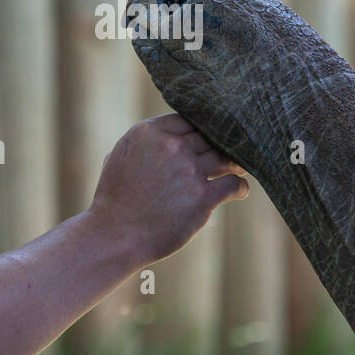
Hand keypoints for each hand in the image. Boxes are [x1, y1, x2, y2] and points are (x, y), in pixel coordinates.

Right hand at [89, 113, 248, 264]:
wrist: (114, 235)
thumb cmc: (113, 200)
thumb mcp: (118, 158)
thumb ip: (141, 145)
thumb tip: (155, 141)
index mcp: (149, 132)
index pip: (187, 119)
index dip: (200, 128)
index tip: (208, 136)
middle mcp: (171, 146)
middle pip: (208, 137)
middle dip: (219, 144)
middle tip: (231, 150)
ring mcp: (188, 171)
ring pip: (225, 157)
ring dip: (235, 162)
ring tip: (241, 167)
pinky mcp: (202, 197)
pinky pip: (233, 184)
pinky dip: (240, 187)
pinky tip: (240, 191)